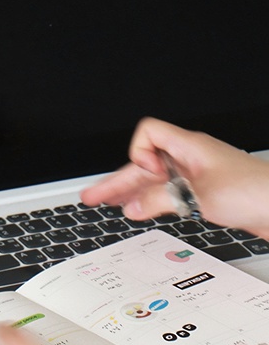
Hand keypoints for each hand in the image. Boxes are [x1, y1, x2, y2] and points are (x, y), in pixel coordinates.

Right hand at [80, 117, 268, 238]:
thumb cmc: (255, 191)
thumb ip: (161, 200)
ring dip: (130, 193)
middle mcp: (189, 158)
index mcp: (189, 147)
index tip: (146, 175)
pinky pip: (167, 193)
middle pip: (144, 164)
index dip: (139, 154)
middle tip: (92, 196)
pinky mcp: (202, 191)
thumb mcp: (199, 196)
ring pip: (153, 181)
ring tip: (108, 204)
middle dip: (117, 180)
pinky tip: (139, 209)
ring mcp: (195, 175)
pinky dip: (150, 201)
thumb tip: (134, 206)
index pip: (149, 134)